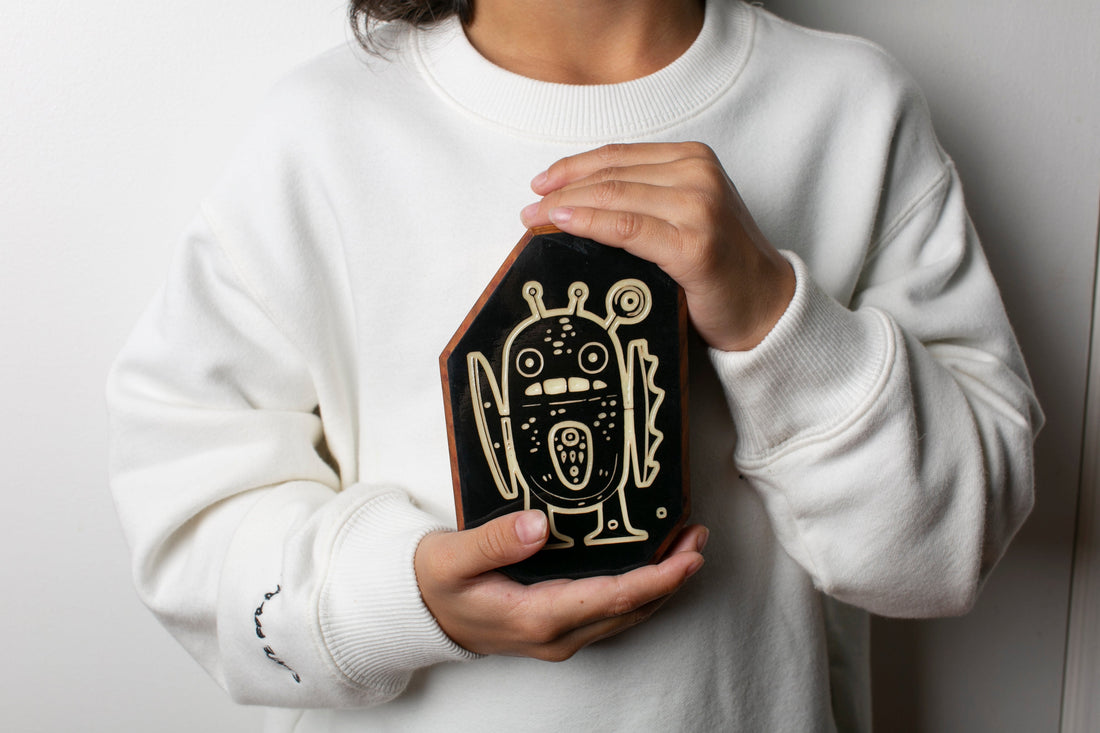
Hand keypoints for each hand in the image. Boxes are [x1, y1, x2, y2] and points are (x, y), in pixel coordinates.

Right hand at [414, 510, 706, 660]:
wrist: (420, 613)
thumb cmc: (436, 584)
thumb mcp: (452, 558)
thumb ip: (494, 541)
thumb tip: (537, 525)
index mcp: (537, 617)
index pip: (612, 598)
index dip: (656, 579)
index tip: (687, 557)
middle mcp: (556, 635)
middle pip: (631, 608)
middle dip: (672, 576)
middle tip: (698, 537)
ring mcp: (560, 636)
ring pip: (626, 613)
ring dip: (661, 584)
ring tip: (686, 546)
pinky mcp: (559, 628)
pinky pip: (612, 611)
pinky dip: (640, 589)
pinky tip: (651, 566)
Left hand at [520, 142, 795, 351]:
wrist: (765, 305)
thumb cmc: (718, 266)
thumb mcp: (682, 215)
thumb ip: (643, 199)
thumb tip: (573, 201)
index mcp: (694, 159)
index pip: (618, 156)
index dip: (573, 167)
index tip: (541, 184)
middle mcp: (698, 174)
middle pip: (611, 175)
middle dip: (562, 190)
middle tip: (528, 210)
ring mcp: (698, 207)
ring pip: (613, 197)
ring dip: (566, 207)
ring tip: (534, 221)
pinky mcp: (694, 244)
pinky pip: (627, 228)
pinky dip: (589, 224)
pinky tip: (562, 225)